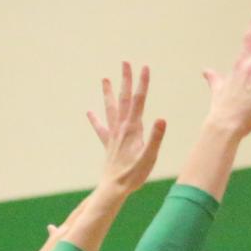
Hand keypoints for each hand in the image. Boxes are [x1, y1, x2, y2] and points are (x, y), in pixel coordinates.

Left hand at [87, 62, 166, 195]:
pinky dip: (95, 119)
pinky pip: (101, 128)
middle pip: (124, 99)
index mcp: (133, 129)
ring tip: (104, 79)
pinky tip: (89, 112)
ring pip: (110, 109)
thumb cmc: (134, 175)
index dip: (143, 83)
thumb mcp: (150, 157)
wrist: (114, 188)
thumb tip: (161, 119)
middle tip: (125, 62)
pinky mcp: (108, 144)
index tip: (145, 66)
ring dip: (108, 93)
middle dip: (126, 80)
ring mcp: (113, 135)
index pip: (139, 100)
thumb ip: (155, 138)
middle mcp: (121, 128)